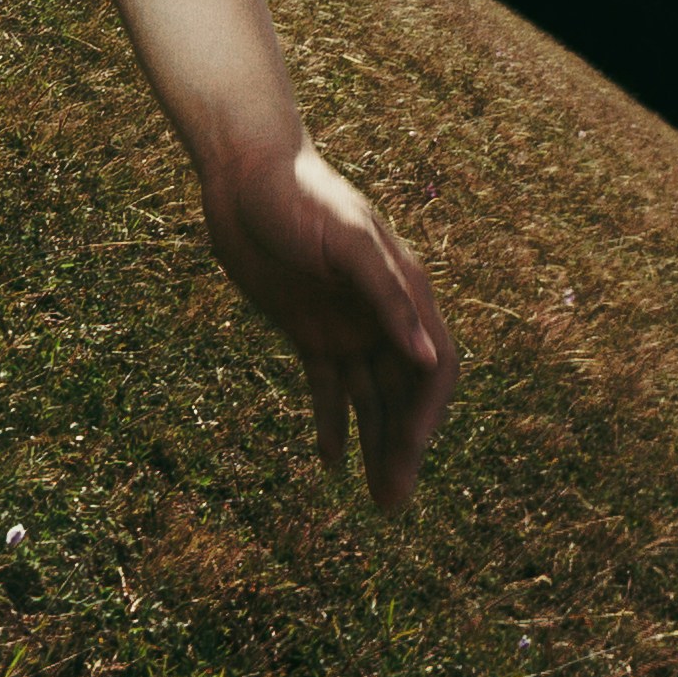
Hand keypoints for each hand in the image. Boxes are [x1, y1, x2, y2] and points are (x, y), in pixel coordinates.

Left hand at [202, 135, 459, 508]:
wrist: (243, 173)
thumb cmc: (301, 195)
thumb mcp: (347, 242)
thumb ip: (388, 297)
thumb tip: (428, 359)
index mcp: (404, 291)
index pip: (434, 366)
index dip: (428, 413)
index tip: (411, 454)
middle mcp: (381, 315)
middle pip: (403, 393)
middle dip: (402, 447)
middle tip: (393, 503)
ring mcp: (345, 325)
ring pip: (368, 399)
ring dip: (373, 446)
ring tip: (376, 498)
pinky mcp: (307, 330)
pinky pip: (328, 386)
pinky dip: (332, 422)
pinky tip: (330, 461)